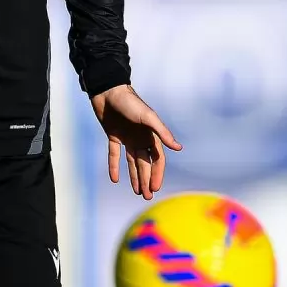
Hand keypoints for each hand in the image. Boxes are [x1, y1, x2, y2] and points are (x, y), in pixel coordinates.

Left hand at [91, 84, 182, 199]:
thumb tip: (178, 148)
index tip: (155, 187)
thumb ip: (162, 132)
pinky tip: (115, 179)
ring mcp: (127, 138)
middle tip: (147, 196)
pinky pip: (114, 154)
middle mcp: (140, 138)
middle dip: (147, 180)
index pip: (157, 159)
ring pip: (132, 162)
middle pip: (145, 164)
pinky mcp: (113, 135)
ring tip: (137, 192)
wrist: (108, 91)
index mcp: (151, 135)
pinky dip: (114, 166)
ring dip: (134, 177)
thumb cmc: (130, 102)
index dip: (157, 174)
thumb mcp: (148, 117)